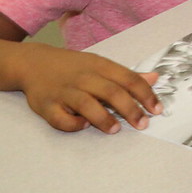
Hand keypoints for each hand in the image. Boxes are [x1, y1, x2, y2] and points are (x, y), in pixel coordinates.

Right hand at [15, 42, 160, 132]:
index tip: (157, 109)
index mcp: (100, 66)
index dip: (145, 94)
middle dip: (130, 109)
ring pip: (86, 104)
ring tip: (116, 129)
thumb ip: (127, 75)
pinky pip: (60, 119)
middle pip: (111, 92)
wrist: (34, 63)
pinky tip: (83, 125)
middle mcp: (84, 77)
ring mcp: (64, 91)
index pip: (128, 78)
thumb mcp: (101, 64)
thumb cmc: (74, 67)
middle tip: (142, 123)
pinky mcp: (46, 106)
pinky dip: (72, 124)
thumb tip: (155, 78)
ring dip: (103, 118)